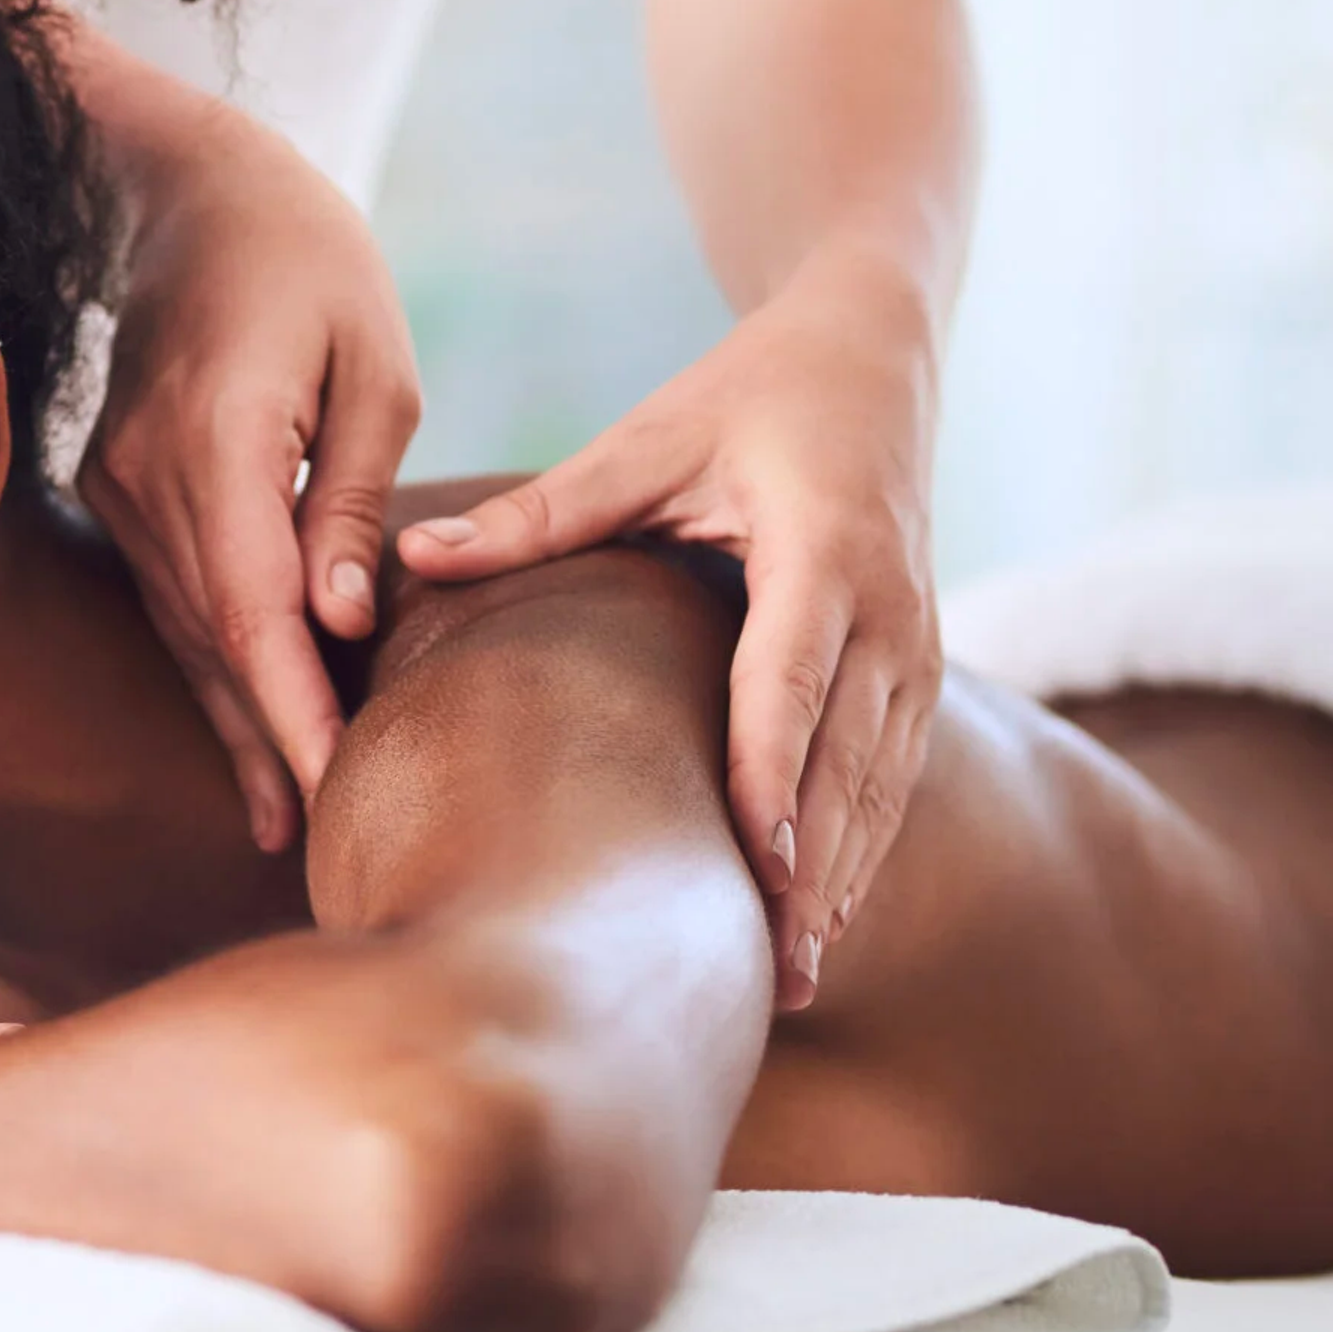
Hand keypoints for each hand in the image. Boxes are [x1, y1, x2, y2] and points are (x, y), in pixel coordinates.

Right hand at [77, 87, 420, 852]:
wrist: (180, 188)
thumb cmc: (305, 260)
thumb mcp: (371, 365)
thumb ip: (348, 498)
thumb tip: (336, 623)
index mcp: (213, 438)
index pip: (248, 608)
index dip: (288, 708)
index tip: (335, 785)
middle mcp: (143, 474)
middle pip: (206, 637)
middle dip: (266, 742)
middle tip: (322, 842)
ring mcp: (116, 482)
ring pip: (180, 626)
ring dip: (234, 717)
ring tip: (285, 816)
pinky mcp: (116, 483)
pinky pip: (169, 591)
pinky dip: (211, 661)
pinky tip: (244, 724)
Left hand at [395, 249, 941, 1011]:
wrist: (878, 352)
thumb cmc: (749, 391)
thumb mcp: (647, 437)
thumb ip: (540, 510)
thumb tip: (412, 556)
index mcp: (822, 548)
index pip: (792, 681)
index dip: (774, 776)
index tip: (753, 863)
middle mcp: (889, 607)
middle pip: (848, 759)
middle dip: (812, 870)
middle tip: (768, 975)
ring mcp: (917, 641)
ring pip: (881, 782)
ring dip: (842, 879)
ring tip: (791, 979)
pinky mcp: (920, 663)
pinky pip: (893, 770)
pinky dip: (860, 846)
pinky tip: (819, 917)